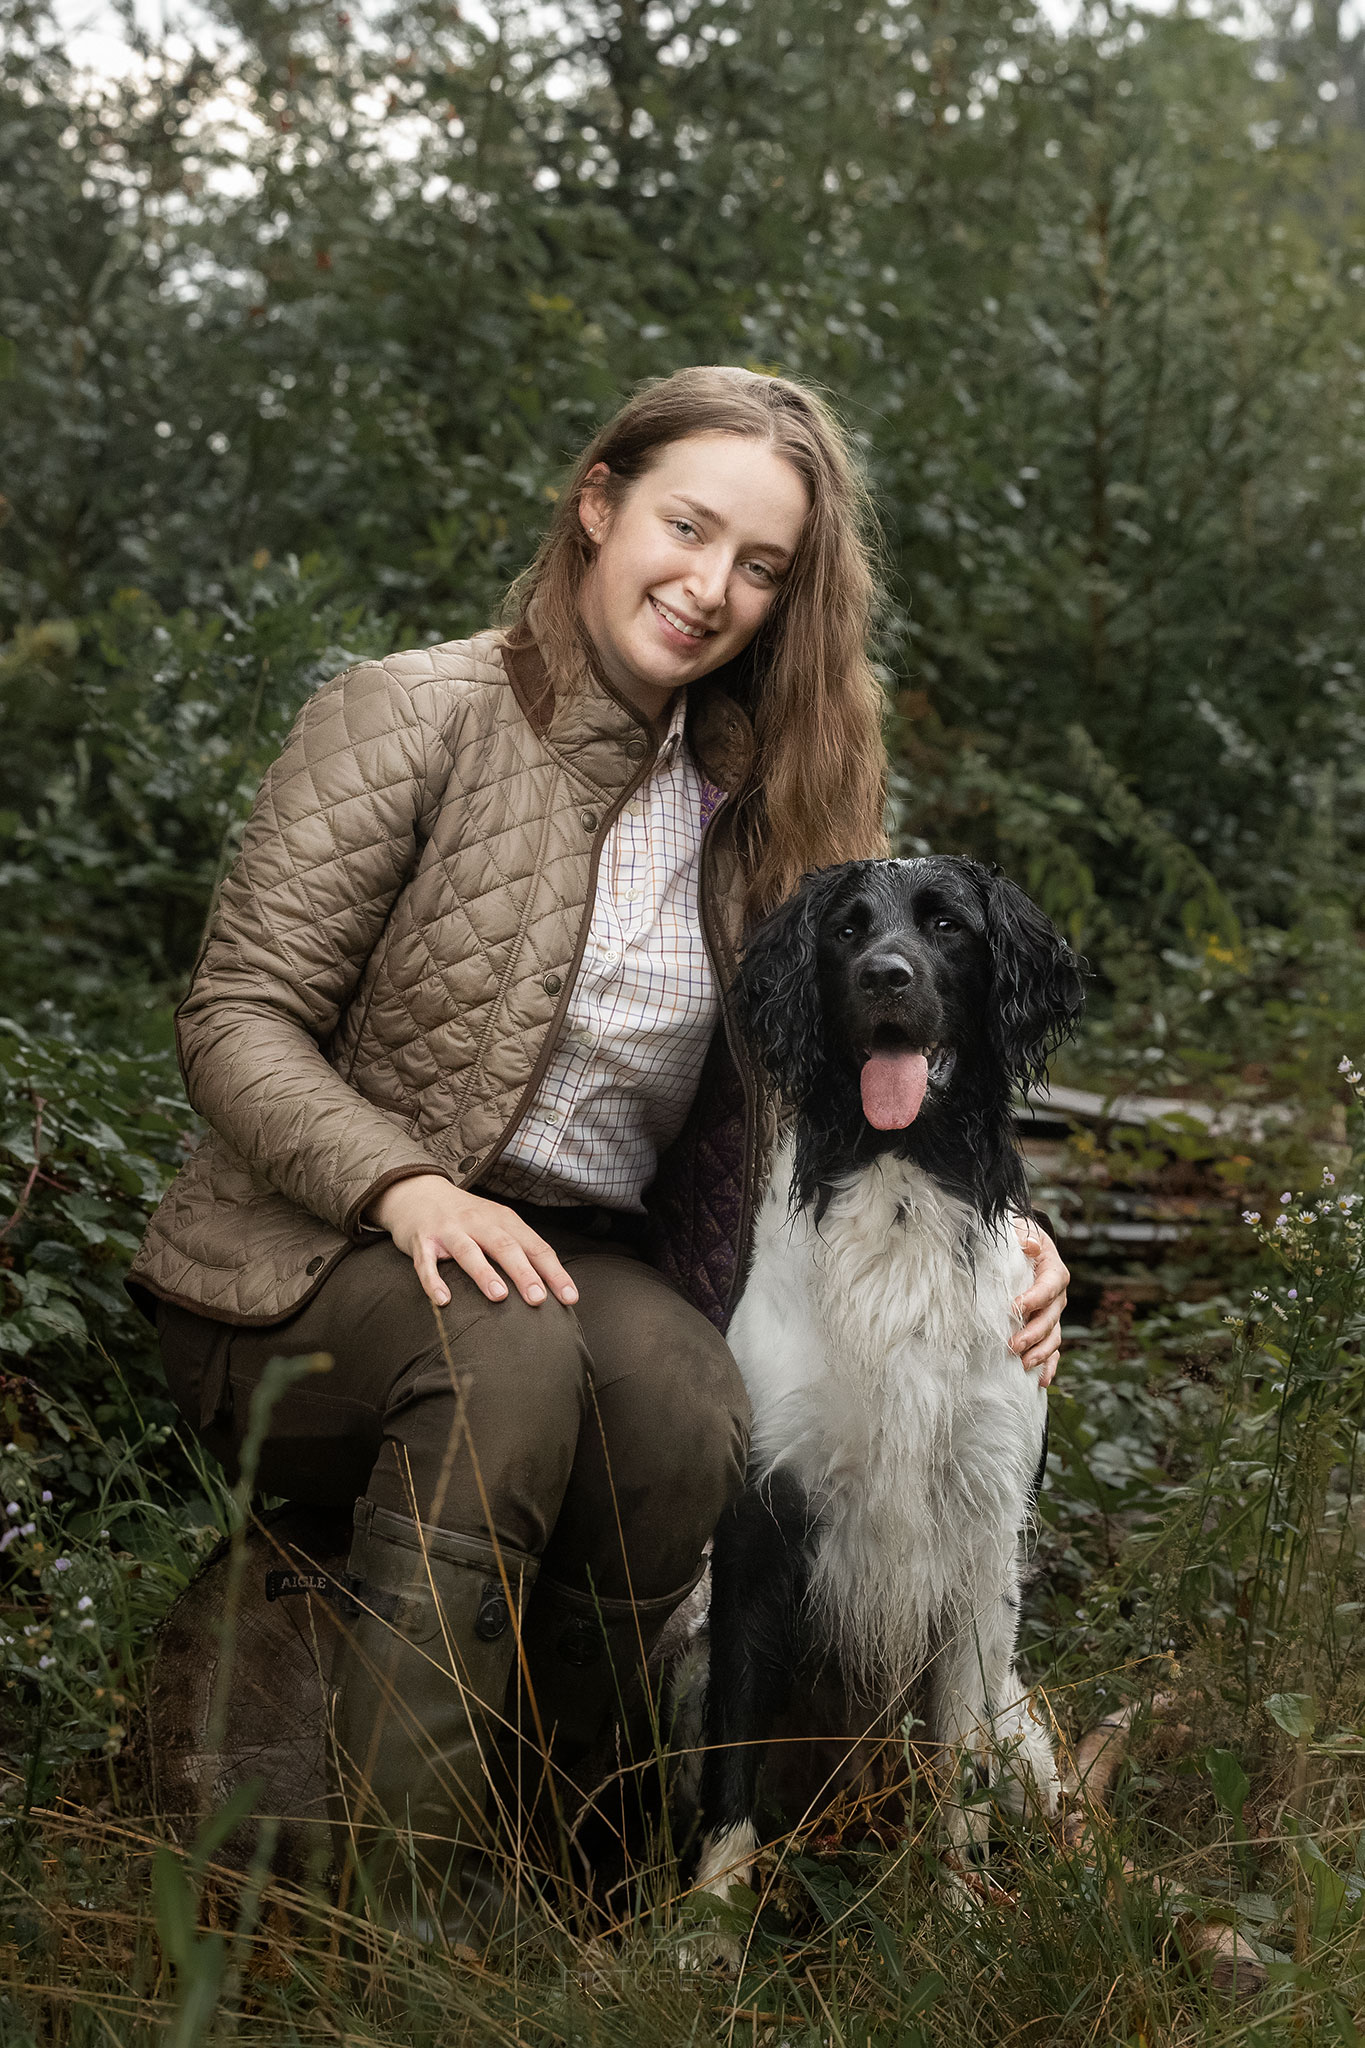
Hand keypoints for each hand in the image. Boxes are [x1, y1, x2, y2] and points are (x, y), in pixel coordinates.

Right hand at [368, 1175, 578, 1311]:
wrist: (418, 1192)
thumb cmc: (466, 1217)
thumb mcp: (496, 1223)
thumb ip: (519, 1248)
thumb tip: (550, 1284)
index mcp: (504, 1220)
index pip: (535, 1247)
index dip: (554, 1272)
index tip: (569, 1297)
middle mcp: (479, 1222)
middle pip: (505, 1247)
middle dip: (523, 1273)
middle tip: (538, 1299)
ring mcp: (450, 1231)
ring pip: (468, 1252)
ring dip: (484, 1273)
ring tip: (499, 1295)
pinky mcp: (423, 1242)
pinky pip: (427, 1264)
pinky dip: (434, 1282)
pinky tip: (444, 1300)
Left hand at [1011, 1219, 1067, 1387]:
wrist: (1023, 1248)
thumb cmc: (1018, 1240)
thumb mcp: (1020, 1230)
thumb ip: (1023, 1236)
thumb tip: (1030, 1243)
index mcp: (1054, 1272)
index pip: (1049, 1287)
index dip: (1034, 1299)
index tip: (1014, 1308)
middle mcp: (1058, 1298)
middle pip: (1051, 1318)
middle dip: (1033, 1334)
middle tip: (1012, 1345)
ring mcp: (1053, 1316)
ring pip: (1052, 1339)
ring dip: (1039, 1354)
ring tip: (1023, 1365)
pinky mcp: (1046, 1330)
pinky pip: (1052, 1352)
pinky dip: (1048, 1367)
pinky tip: (1040, 1382)